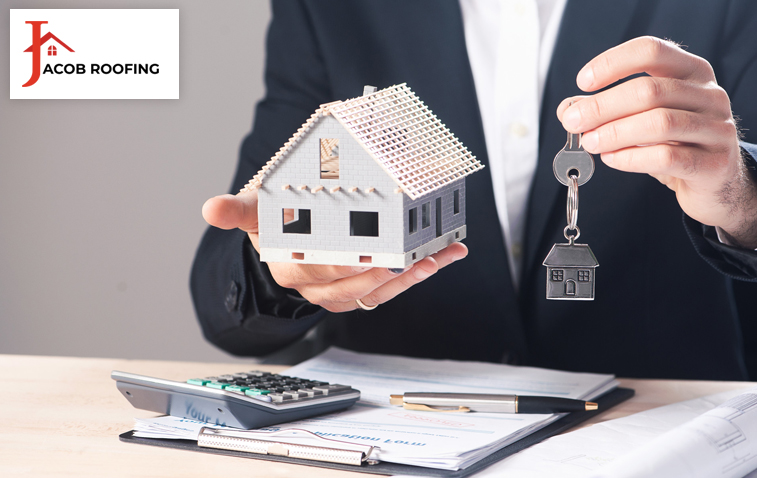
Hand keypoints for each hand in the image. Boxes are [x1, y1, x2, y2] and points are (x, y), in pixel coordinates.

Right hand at [202, 188, 467, 311]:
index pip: (315, 267)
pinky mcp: (356, 291)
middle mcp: (311, 283)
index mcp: (286, 263)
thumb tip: (210, 209)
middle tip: (412, 253)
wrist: (283, 233)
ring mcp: (336, 290)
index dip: (343, 265)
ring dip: (409, 276)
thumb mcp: (253, 208)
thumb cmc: (271, 216)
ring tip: (435, 257)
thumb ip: (237, 209)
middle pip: (350, 280)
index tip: (372, 256)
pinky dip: (415, 276)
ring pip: (374, 290)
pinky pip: (387, 290)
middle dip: (385, 268)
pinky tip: (438, 258)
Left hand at [557, 36, 756, 247]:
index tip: (583, 81)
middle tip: (573, 121)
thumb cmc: (674, 143)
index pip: (651, 52)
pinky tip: (611, 159)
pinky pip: (667, 157)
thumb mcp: (640, 118)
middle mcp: (708, 95)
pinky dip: (631, 158)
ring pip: (659, 123)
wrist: (715, 180)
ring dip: (614, 133)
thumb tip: (568, 108)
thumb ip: (606, 110)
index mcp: (691, 72)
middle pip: (649, 90)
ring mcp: (716, 128)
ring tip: (589, 142)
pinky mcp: (714, 163)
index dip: (613, 63)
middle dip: (603, 106)